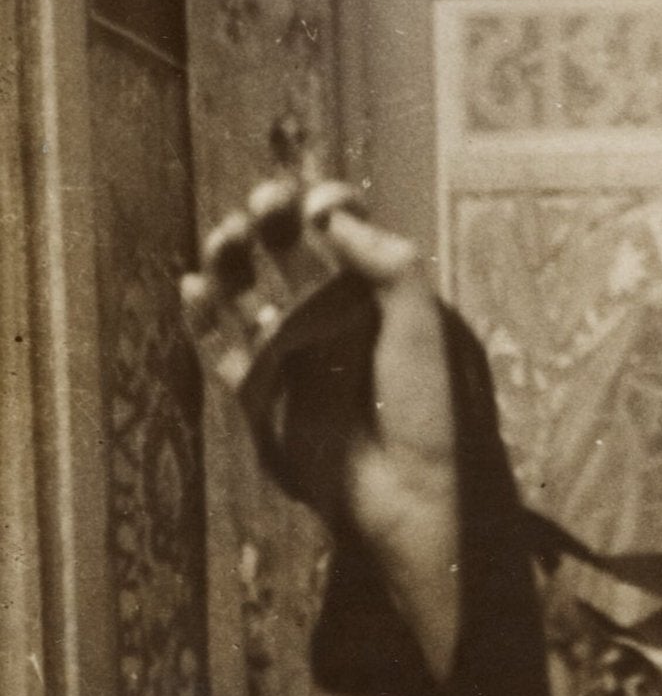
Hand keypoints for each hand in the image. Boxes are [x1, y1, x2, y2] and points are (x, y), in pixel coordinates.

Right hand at [180, 167, 461, 679]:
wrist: (413, 496)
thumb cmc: (432, 411)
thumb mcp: (426, 326)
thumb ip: (389, 262)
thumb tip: (331, 214)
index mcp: (381, 304)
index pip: (346, 237)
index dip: (329, 207)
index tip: (320, 200)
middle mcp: (336, 325)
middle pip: (290, 255)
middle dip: (273, 221)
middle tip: (266, 204)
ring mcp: (296, 360)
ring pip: (248, 295)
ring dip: (233, 260)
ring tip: (228, 238)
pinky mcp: (263, 398)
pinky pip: (222, 351)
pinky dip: (202, 318)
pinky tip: (194, 285)